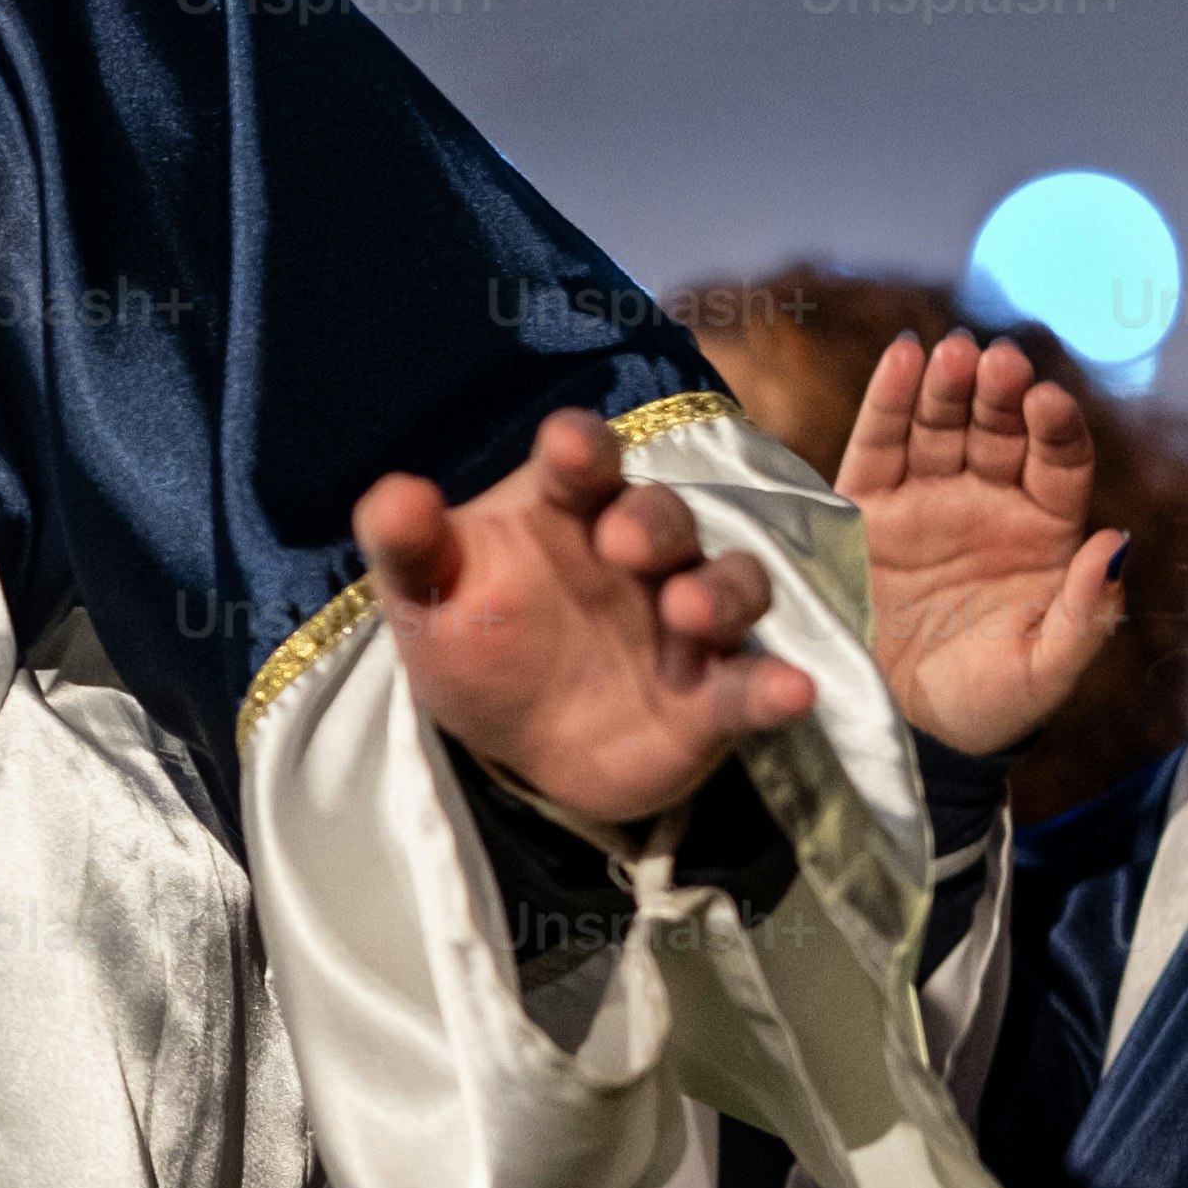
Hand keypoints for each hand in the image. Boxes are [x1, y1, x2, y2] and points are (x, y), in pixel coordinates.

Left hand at [361, 407, 815, 829]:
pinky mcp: (713, 696)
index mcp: (567, 509)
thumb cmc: (473, 639)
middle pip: (665, 516)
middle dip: (653, 522)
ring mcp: (685, 622)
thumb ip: (407, 544)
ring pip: (729, 585)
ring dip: (718, 593)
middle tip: (625, 544)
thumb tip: (395, 493)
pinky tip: (792, 690)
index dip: (583, 449)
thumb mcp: (424, 595)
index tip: (572, 446)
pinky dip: (775, 685)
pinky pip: (751, 684)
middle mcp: (640, 551)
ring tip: (688, 613)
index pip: (585, 461)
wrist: (509, 741)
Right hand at [837, 329, 1128, 760]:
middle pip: (999, 431)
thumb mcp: (1047, 669)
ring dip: (948, 386)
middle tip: (998, 362)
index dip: (1056, 429)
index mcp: (1042, 533)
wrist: (904, 730)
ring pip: (941, 427)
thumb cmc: (989, 703)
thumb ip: (1085, 612)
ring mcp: (926, 501)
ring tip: (952, 354)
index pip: (1059, 463)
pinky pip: (878, 446)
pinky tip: (903, 358)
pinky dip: (889, 400)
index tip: (1049, 402)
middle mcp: (987, 504)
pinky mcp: (865, 510)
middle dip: (1000, 394)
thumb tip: (1116, 542)